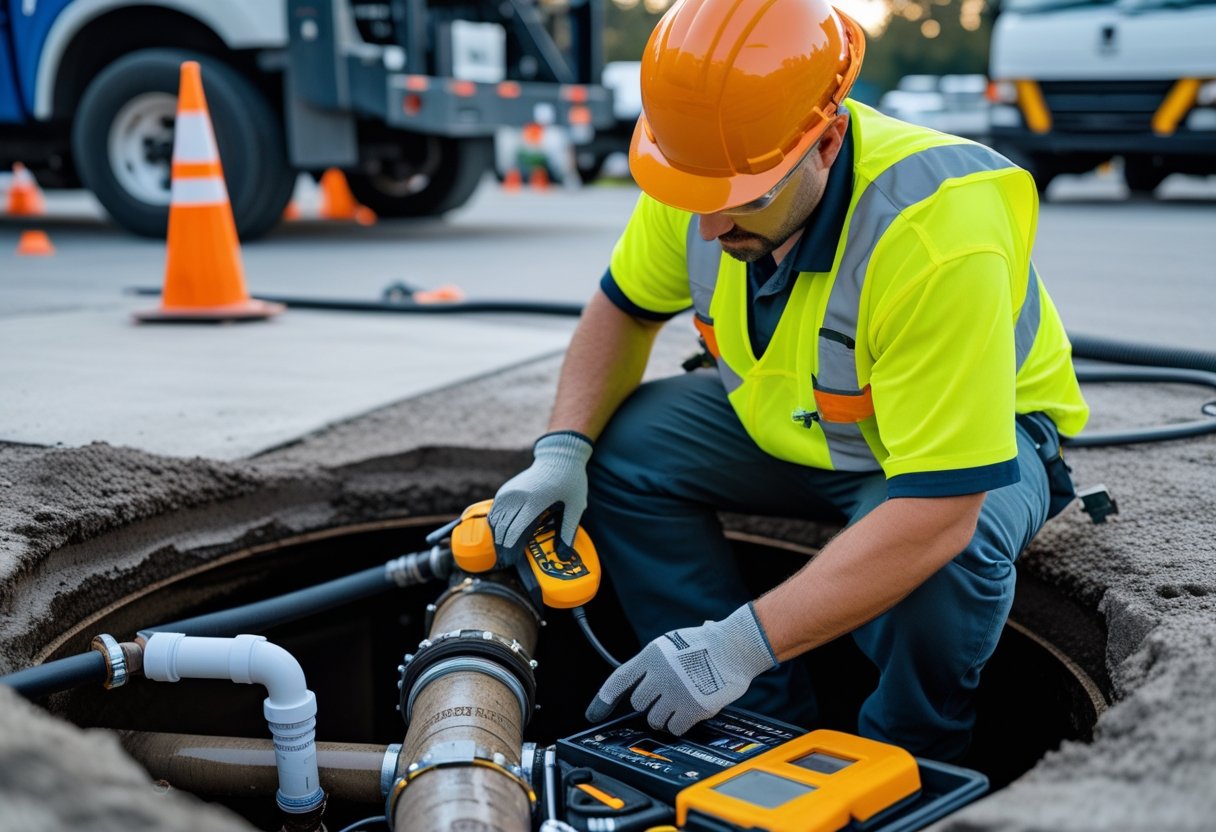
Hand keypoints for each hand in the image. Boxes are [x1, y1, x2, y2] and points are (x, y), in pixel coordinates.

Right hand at [488, 431, 592, 567]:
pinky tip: (500, 533)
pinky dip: (495, 523)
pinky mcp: (507, 489)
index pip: (515, 530)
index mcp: (535, 502)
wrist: (559, 455)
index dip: (511, 548)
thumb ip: (568, 532)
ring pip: (495, 519)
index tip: (511, 561)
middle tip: (506, 560)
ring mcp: (510, 491)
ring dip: (496, 535)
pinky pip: (495, 509)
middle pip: (503, 527)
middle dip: (502, 545)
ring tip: (501, 550)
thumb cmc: (571, 481)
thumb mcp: (575, 507)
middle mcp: (518, 497)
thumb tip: (565, 556)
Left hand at [585, 604, 776, 734]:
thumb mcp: (678, 639)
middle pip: (639, 703)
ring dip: (665, 717)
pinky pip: (674, 727)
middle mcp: (658, 675)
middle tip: (666, 698)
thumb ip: (662, 656)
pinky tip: (689, 713)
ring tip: (680, 704)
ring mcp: (674, 693)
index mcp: (651, 656)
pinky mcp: (690, 709)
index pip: (619, 680)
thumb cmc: (712, 641)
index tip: (594, 713)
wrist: (736, 647)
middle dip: (650, 704)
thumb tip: (653, 669)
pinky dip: (679, 725)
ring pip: (655, 719)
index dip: (603, 698)